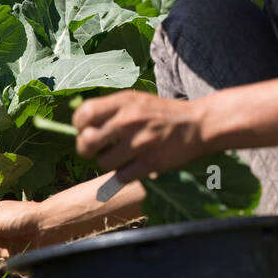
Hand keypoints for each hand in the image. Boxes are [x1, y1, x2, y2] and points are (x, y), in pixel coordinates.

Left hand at [73, 90, 206, 182]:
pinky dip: (125, 175)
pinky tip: (134, 166)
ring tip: (121, 157)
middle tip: (97, 150)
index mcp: (123, 102)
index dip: (80, 126)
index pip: (84, 114)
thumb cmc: (162, 114)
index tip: (87, 130)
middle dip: (88, 150)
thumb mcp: (136, 100)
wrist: (198, 124)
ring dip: (109, 163)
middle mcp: (129, 120)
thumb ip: (111, 109)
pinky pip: (121, 176)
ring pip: (103, 162)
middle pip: (86, 142)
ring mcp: (140, 142)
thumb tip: (81, 125)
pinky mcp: (151, 162)